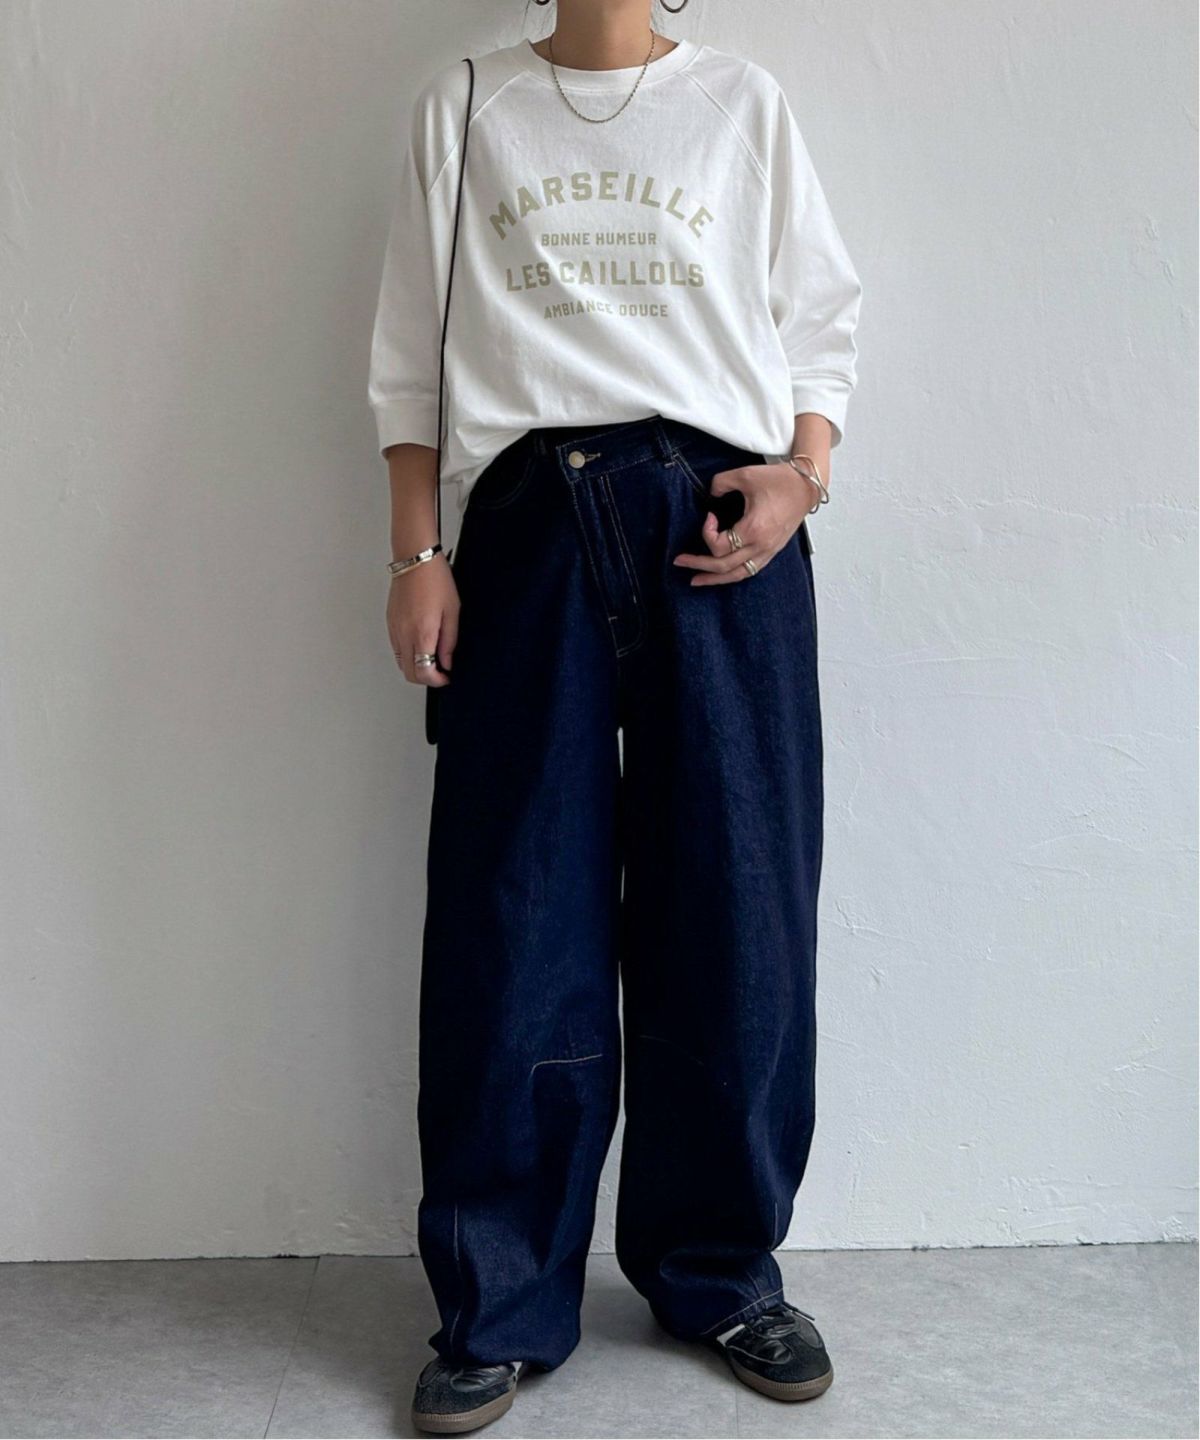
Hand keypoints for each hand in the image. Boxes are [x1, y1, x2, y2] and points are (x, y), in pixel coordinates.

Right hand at [386, 555, 458, 684]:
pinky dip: (408, 655)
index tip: (446, 677)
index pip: (424, 672)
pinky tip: (421, 645)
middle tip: (440, 672)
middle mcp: (404, 634)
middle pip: (409, 674)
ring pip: (401, 663)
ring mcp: (394, 630)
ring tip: (432, 657)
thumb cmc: (436, 580)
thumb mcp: (452, 612)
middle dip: (426, 679)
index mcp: (422, 633)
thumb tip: (447, 662)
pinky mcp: (390, 623)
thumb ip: (449, 641)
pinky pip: (397, 649)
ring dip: (416, 667)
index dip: (437, 681)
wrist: (415, 560)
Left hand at [672, 461, 820, 585]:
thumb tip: (711, 492)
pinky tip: (721, 575)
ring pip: (737, 575)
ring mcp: (768, 551)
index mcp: (754, 530)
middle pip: (724, 566)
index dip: (707, 532)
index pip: (720, 546)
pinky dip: (732, 575)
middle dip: (698, 565)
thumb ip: (721, 483)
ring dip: (714, 579)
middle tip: (679, 561)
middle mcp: (761, 546)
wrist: (807, 486)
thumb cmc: (780, 480)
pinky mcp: (772, 551)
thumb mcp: (745, 475)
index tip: (709, 516)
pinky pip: (750, 570)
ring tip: (696, 580)